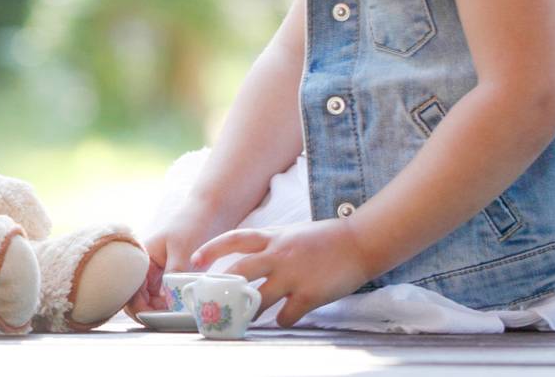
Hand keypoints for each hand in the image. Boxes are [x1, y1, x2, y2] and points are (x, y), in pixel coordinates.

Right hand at [125, 194, 236, 318]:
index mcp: (142, 257)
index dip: (137, 306)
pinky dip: (172, 302)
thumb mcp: (183, 251)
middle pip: (139, 296)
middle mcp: (147, 265)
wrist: (212, 210)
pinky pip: (167, 294)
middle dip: (149, 310)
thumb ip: (174, 277)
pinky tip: (182, 306)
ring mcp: (160, 270)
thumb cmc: (193, 224)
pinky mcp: (173, 273)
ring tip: (175, 314)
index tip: (152, 317)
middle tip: (166, 319)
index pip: (130, 288)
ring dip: (161, 308)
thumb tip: (168, 303)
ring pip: (153, 297)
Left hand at [191, 218, 374, 327]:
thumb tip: (247, 260)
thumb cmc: (324, 238)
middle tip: (212, 303)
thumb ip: (269, 245)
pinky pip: (286, 315)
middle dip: (223, 290)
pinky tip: (285, 318)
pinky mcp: (309, 294)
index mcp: (273, 237)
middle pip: (240, 272)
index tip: (194, 260)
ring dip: (248, 313)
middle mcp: (279, 254)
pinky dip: (282, 319)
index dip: (211, 249)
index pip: (234, 239)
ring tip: (242, 320)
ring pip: (259, 299)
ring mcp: (293, 274)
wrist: (360, 241)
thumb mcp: (290, 233)